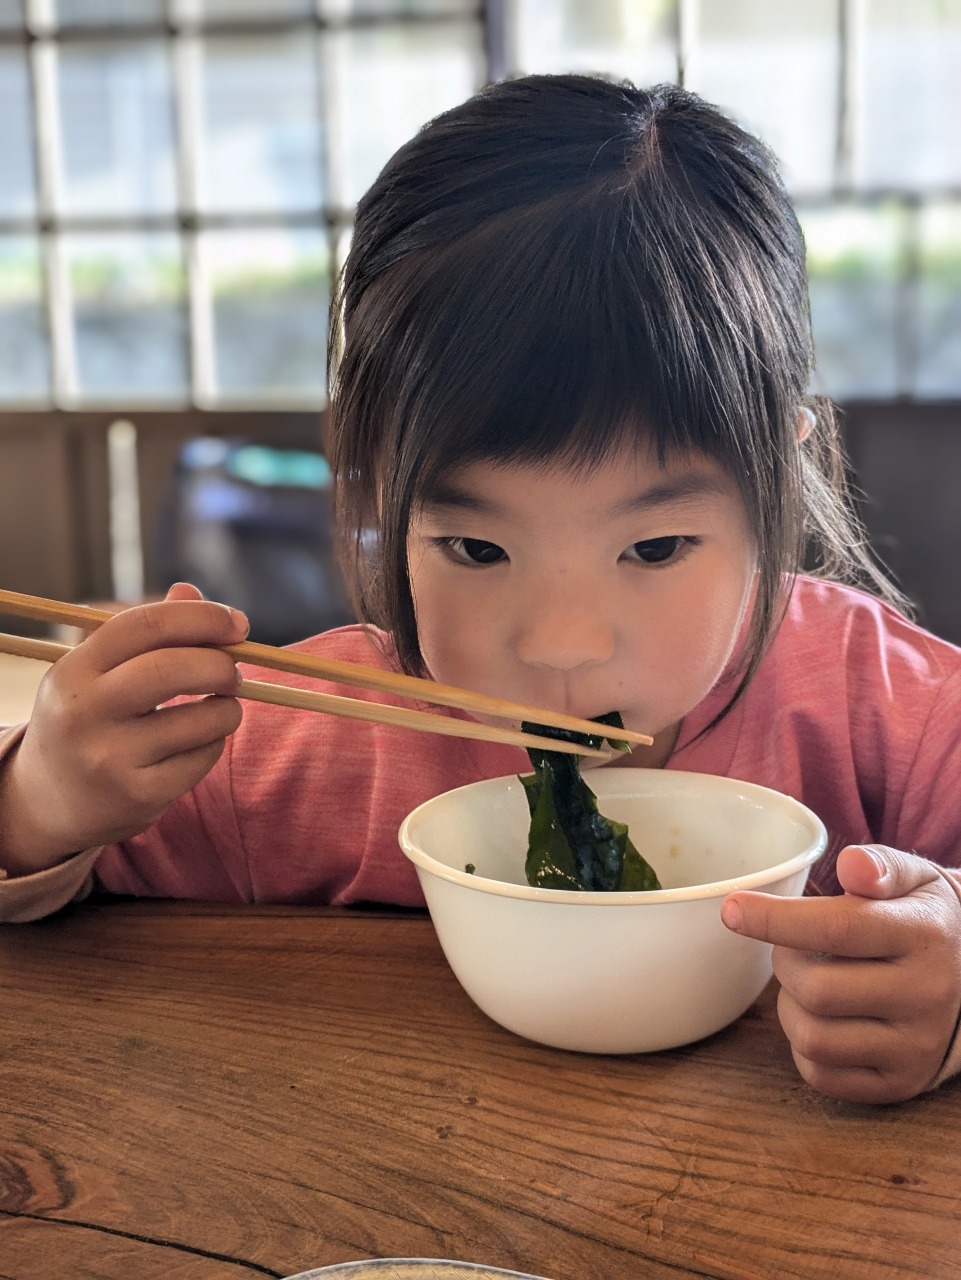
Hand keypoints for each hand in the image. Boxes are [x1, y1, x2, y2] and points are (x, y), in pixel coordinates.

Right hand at [0, 583, 248, 873]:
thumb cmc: (88, 720)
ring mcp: (108, 758)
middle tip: (233, 672)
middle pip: (171, 670)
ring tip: (223, 708)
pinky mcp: (137, 796)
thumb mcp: (98, 673)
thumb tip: (191, 593)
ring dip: (228, 709)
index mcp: (73, 671)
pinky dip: (214, 744)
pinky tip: (200, 742)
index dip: (201, 618)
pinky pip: (201, 759)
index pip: (145, 626)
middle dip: (220, 665)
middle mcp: (84, 713)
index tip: (238, 624)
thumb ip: (145, 632)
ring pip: (199, 720)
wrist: (47, 802)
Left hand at [721, 844, 960, 1103]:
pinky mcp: (899, 1085)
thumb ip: (881, 866)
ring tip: (809, 982)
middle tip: (795, 948)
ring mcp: (914, 1047)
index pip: (836, 929)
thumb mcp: (915, 880)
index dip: (774, 919)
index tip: (731, 908)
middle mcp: (925, 996)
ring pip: (812, 1037)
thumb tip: (851, 865)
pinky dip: (804, 1046)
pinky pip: (821, 1075)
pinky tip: (823, 1018)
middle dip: (785, 962)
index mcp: (923, 936)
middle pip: (815, 988)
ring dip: (790, 1006)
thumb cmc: (925, 921)